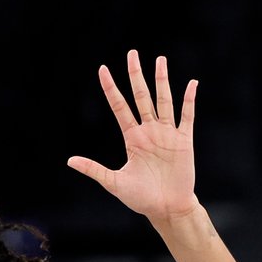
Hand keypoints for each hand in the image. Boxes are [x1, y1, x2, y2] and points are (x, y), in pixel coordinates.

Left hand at [67, 51, 199, 222]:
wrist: (167, 209)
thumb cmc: (141, 198)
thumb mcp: (114, 183)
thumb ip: (94, 169)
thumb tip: (70, 161)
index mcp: (131, 138)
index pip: (119, 107)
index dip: (111, 88)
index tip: (102, 69)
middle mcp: (149, 131)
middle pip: (141, 96)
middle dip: (136, 75)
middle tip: (132, 53)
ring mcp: (167, 134)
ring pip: (164, 100)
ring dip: (162, 80)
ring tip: (160, 59)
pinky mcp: (184, 141)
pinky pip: (187, 116)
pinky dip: (190, 100)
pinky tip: (192, 83)